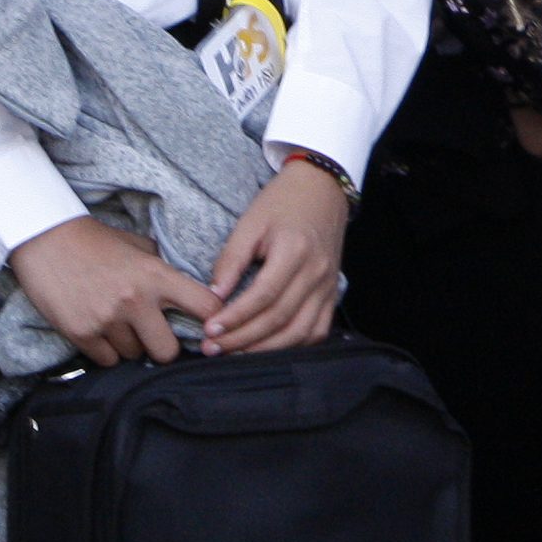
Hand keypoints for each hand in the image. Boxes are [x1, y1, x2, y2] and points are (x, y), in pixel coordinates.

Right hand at [6, 212, 219, 366]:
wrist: (47, 240)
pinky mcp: (81, 333)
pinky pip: (107, 360)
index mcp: (156, 274)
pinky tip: (99, 330)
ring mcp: (107, 319)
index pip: (205, 306)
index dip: (212, 321)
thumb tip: (188, 298)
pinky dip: (106, 351)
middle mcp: (135, 300)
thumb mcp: (139, 247)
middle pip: (168, 352)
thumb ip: (164, 271)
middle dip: (162, 347)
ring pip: (134, 356)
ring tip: (117, 323)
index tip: (208, 327)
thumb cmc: (97, 242)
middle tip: (153, 336)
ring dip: (130, 346)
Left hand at [201, 162, 350, 353]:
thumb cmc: (283, 202)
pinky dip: (293, 346)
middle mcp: (316, 272)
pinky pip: (317, 331)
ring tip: (234, 353)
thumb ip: (232, 259)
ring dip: (265, 349)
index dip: (235, 317)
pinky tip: (268, 348)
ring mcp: (328, 286)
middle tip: (212, 348)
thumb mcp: (250, 222)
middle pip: (279, 319)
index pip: (263, 296)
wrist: (322, 188)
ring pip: (299, 332)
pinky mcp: (332, 293)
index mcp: (295, 251)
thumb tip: (214, 296)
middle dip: (242, 339)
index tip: (209, 330)